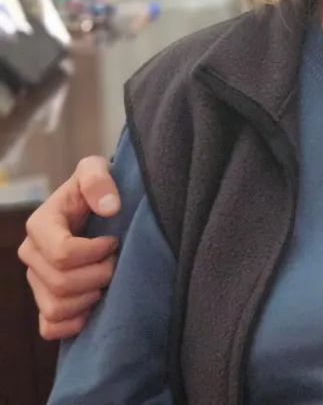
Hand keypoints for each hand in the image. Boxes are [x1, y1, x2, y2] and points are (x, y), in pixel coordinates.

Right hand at [17, 156, 120, 339]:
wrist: (98, 208)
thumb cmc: (97, 188)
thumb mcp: (96, 169)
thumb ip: (99, 179)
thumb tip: (110, 207)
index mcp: (40, 225)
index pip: (62, 253)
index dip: (95, 252)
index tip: (113, 241)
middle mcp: (32, 255)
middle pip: (61, 283)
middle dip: (98, 275)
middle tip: (116, 262)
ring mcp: (35, 281)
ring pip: (56, 307)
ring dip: (89, 298)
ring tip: (107, 280)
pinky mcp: (45, 301)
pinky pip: (50, 327)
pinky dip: (73, 323)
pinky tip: (93, 307)